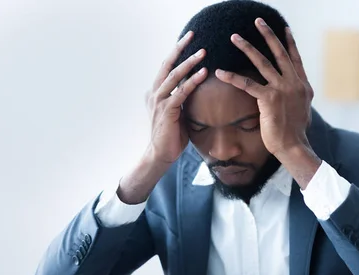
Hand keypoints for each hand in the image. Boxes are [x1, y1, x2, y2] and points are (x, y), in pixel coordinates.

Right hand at [117, 32, 207, 203]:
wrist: (160, 154)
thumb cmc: (171, 135)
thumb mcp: (177, 112)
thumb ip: (182, 99)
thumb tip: (194, 89)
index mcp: (156, 92)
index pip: (166, 67)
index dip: (176, 52)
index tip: (188, 39)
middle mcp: (155, 93)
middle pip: (167, 65)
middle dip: (180, 49)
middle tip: (192, 35)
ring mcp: (159, 102)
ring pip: (174, 76)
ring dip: (188, 63)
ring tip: (202, 52)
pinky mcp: (167, 111)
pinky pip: (181, 93)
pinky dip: (192, 82)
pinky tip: (203, 73)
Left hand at [215, 18, 313, 156]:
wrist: (293, 146)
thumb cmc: (295, 132)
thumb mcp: (302, 109)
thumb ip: (297, 96)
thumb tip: (296, 93)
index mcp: (302, 85)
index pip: (295, 58)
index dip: (289, 43)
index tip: (284, 28)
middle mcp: (294, 83)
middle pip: (279, 53)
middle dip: (268, 35)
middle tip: (258, 21)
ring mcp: (282, 90)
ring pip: (262, 63)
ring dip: (247, 48)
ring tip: (234, 37)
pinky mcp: (268, 99)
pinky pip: (247, 84)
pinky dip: (232, 77)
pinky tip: (220, 72)